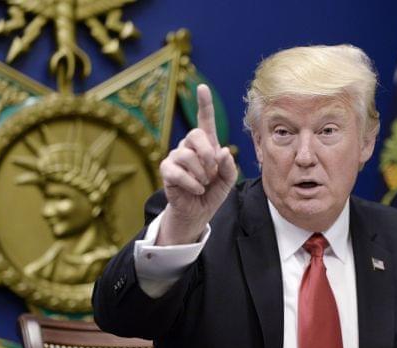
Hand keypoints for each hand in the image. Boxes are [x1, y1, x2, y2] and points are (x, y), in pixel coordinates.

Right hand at [157, 84, 236, 244]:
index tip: (202, 87)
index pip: (204, 120)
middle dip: (207, 155)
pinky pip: (177, 171)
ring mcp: (176, 157)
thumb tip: (223, 151)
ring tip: (204, 183)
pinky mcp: (167, 171)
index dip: (204, 103)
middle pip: (195, 135)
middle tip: (212, 172)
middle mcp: (189, 146)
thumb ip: (229, 166)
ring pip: (186, 155)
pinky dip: (192, 183)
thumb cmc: (213, 192)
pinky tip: (197, 189)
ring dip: (201, 173)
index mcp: (206, 144)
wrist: (198, 211)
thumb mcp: (228, 180)